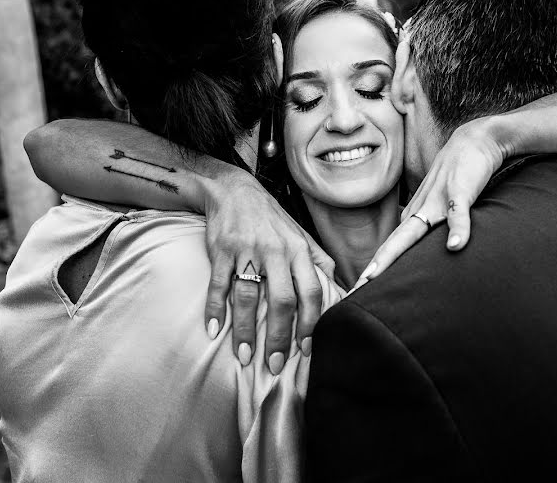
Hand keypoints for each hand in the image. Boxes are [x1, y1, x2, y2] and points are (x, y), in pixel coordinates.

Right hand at [200, 169, 334, 373]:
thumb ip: (320, 262)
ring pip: (248, 296)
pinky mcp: (222, 250)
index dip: (311, 322)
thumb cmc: (271, 219)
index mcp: (299, 250)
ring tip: (245, 357)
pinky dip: (215, 309)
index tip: (306, 350)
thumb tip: (342, 290)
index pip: (312, 291)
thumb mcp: (301, 235)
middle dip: (279, 335)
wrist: (234, 190)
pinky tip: (214, 331)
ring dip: (245, 330)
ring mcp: (248, 250)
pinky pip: (219, 284)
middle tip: (276, 365)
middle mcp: (276, 251)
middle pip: (282, 299)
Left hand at [357, 116, 508, 285]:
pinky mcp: (459, 192)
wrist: (474, 142)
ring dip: (395, 253)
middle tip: (354, 291)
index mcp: (414, 218)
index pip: (390, 250)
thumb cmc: (455, 177)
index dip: (375, 272)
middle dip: (373, 269)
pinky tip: (455, 246)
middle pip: (392, 245)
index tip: (357, 294)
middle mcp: (419, 212)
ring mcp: (437, 201)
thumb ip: (430, 228)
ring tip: (376, 275)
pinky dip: (458, 229)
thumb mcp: (439, 208)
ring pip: (413, 231)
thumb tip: (417, 253)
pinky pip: (457, 213)